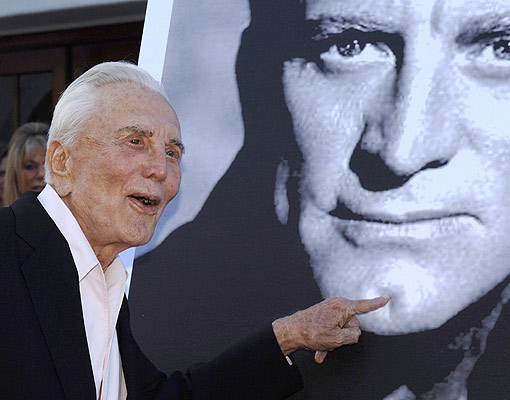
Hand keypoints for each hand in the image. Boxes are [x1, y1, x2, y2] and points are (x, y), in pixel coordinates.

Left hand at [272, 296, 389, 362]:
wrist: (291, 332)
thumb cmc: (310, 332)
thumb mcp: (337, 339)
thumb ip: (353, 335)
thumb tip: (355, 333)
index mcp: (342, 307)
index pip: (364, 306)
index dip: (376, 303)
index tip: (386, 298)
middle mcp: (336, 305)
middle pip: (351, 323)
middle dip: (344, 335)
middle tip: (332, 341)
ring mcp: (329, 309)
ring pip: (340, 328)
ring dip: (334, 340)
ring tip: (323, 346)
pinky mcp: (323, 314)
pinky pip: (332, 328)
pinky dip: (328, 340)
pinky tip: (321, 351)